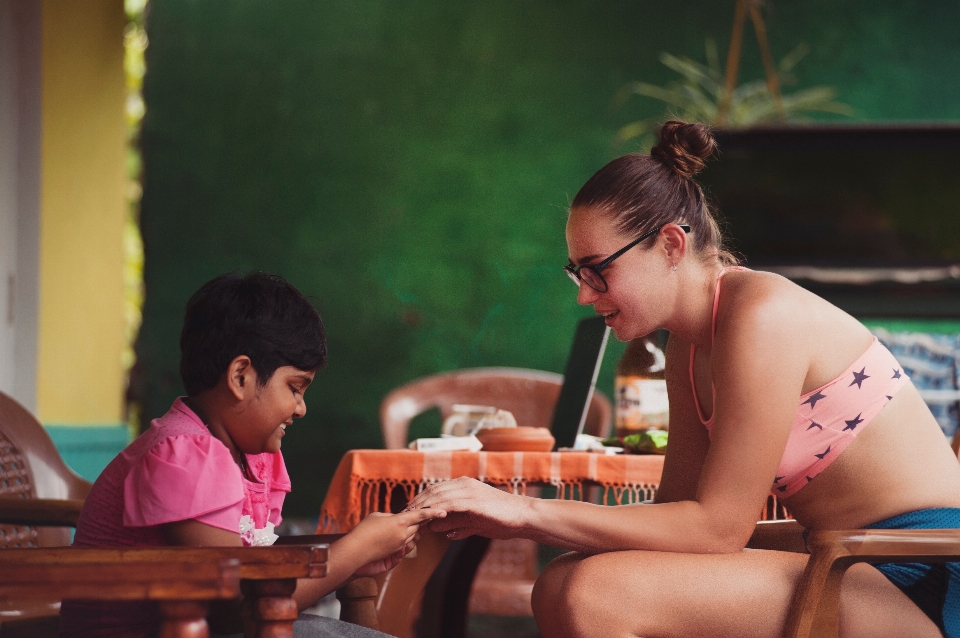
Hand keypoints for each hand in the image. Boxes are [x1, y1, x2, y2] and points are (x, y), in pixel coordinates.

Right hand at [345, 509, 443, 576]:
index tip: (443, 511)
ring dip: (409, 532)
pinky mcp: (395, 554)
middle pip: (418, 527)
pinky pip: (405, 546)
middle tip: (414, 519)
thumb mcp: (377, 516)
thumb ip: (391, 517)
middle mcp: (403, 534)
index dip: (433, 512)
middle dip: (417, 523)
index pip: (420, 515)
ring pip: (412, 537)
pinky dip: (403, 541)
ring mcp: (400, 545)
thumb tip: (397, 519)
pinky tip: (393, 538)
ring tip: (397, 529)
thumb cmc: (363, 531)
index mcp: (400, 521)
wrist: (354, 551)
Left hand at [404, 477, 530, 539]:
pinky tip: (429, 518)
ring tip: (411, 517)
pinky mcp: (475, 500)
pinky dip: (438, 510)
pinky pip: (451, 503)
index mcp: (464, 486)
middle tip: (403, 515)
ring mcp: (470, 490)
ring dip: (423, 507)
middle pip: (433, 491)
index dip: (420, 501)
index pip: (435, 491)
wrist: (523, 516)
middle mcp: (464, 484)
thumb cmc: (501, 519)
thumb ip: (456, 524)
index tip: (408, 512)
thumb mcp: (474, 523)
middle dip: (417, 503)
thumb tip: (437, 528)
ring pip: (439, 495)